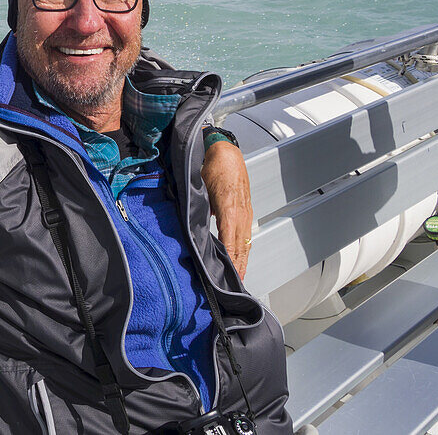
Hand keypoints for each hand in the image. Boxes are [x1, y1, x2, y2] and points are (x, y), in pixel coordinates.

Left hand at [201, 141, 252, 277]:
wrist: (225, 151)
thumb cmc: (212, 166)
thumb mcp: (201, 187)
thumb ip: (198, 208)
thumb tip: (191, 225)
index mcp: (229, 209)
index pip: (230, 241)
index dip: (231, 259)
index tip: (229, 275)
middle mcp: (241, 213)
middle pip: (240, 246)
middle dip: (239, 266)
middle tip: (235, 286)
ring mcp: (245, 212)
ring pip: (245, 242)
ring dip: (243, 260)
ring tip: (240, 278)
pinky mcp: (246, 210)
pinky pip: (245, 233)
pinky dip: (244, 248)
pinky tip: (240, 257)